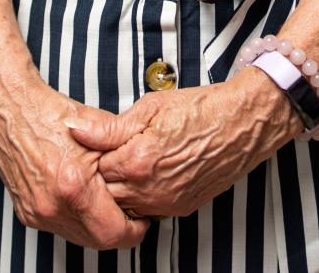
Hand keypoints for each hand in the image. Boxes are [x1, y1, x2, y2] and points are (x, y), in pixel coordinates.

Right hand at [0, 59, 151, 250]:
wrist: (10, 109)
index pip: (113, 231)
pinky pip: (59, 227)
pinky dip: (76, 219)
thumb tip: (144, 175)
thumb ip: (124, 154)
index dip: (134, 230)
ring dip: (97, 227)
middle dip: (119, 232)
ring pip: (78, 237)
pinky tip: (85, 201)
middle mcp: (51, 205)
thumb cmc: (50, 113)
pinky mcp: (26, 212)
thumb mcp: (98, 129)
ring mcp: (36, 212)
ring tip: (110, 205)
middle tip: (132, 217)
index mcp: (72, 185)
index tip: (143, 221)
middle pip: (97, 241)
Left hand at [63, 67, 300, 218]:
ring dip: (120, 190)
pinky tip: (145, 176)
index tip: (94, 145)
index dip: (91, 156)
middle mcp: (150, 190)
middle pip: (105, 195)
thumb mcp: (151, 107)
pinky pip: (148, 210)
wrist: (241, 124)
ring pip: (125, 207)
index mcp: (137, 161)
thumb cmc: (201, 109)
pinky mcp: (181, 208)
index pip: (93, 170)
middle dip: (100, 178)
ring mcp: (166, 203)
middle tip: (105, 156)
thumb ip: (109, 126)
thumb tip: (77, 129)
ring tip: (125, 164)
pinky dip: (141, 196)